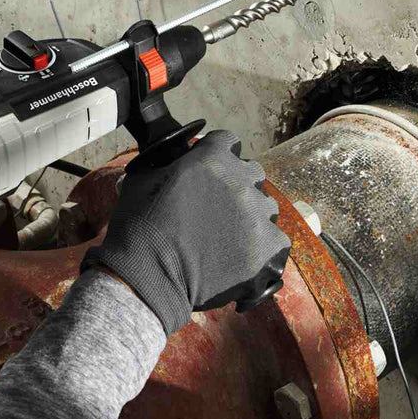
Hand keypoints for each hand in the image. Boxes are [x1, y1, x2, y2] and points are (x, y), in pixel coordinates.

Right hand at [82, 130, 290, 333]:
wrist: (148, 276)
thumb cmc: (140, 228)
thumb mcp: (142, 179)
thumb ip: (168, 162)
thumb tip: (175, 159)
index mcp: (212, 158)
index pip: (228, 142)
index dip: (217, 156)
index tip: (211, 172)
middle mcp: (240, 180)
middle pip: (252, 173)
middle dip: (237, 185)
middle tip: (218, 209)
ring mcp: (256, 214)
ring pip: (266, 207)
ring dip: (251, 217)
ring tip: (229, 238)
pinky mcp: (268, 248)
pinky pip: (277, 241)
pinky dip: (263, 250)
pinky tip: (242, 258)